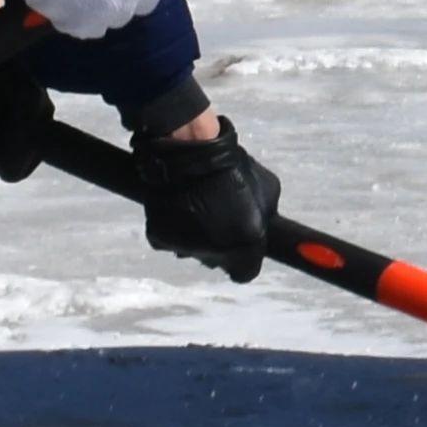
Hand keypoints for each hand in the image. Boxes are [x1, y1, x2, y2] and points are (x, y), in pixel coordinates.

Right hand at [134, 114, 281, 274]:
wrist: (188, 154)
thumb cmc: (232, 169)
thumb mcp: (267, 189)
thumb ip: (267, 214)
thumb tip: (264, 222)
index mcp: (243, 248)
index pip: (245, 273)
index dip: (245, 258)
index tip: (243, 243)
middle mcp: (213, 255)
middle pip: (218, 261)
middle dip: (221, 245)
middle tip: (220, 218)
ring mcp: (184, 248)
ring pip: (193, 250)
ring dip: (198, 236)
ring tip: (198, 207)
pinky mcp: (158, 239)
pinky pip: (170, 239)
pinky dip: (175, 227)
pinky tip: (179, 205)